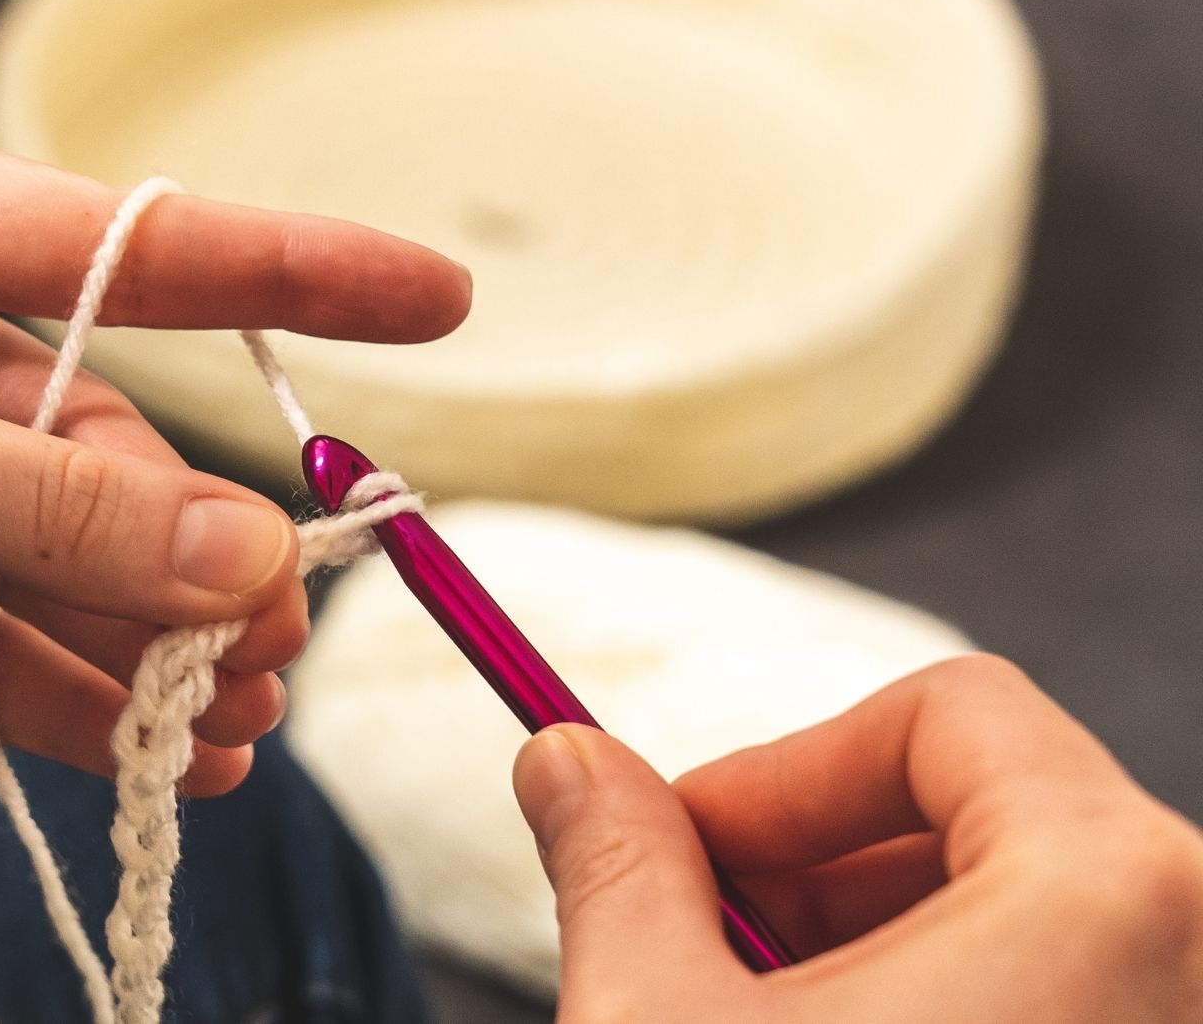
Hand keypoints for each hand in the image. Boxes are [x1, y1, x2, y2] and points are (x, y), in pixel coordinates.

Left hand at [0, 97, 469, 789]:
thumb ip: (37, 502)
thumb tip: (239, 549)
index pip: (118, 240)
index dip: (288, 267)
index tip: (436, 296)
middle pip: (80, 431)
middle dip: (178, 539)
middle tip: (275, 636)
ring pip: (34, 542)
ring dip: (127, 633)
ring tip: (226, 721)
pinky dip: (40, 684)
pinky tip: (136, 744)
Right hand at [512, 654, 1202, 1021]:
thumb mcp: (660, 1021)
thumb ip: (617, 863)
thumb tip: (566, 762)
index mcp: (1108, 893)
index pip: (949, 713)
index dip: (786, 767)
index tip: (686, 836)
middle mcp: (1194, 956)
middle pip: (994, 814)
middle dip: (819, 864)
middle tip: (702, 936)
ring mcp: (1177, 1021)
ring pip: (1028, 916)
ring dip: (871, 943)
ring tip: (752, 1014)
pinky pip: (1065, 995)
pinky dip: (947, 1005)